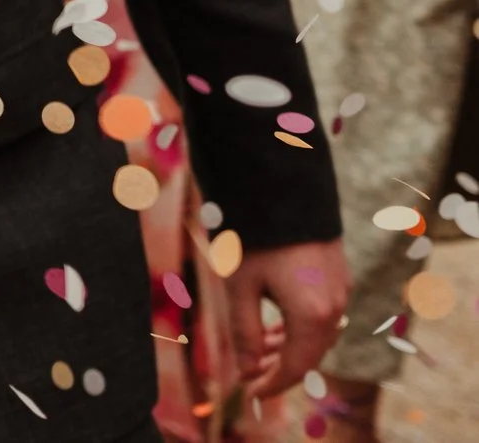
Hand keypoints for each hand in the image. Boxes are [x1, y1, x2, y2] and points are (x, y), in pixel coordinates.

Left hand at [225, 238, 346, 395]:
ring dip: (289, 347)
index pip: (298, 366)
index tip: (252, 394)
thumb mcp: (241, 286)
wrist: (283, 187)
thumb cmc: (256, 236)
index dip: (274, 384)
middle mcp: (336, 306)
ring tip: (260, 353)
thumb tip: (248, 371)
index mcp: (313, 314)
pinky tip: (276, 328)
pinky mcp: (338, 275)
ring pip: (317, 334)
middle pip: (311, 353)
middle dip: (280, 368)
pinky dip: (299, 327)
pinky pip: (322, 315)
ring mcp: (341, 289)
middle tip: (251, 377)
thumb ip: (246, 332)